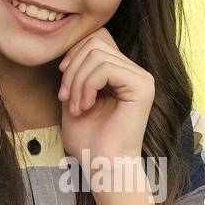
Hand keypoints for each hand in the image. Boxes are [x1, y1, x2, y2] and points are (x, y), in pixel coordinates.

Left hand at [56, 28, 153, 166]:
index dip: (74, 54)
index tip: (63, 86)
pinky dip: (87, 86)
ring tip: (76, 107)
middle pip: (95, 41)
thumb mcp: (74, 98)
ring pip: (97, 54)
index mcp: (121, 73)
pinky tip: (86, 106)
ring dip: (77, 81)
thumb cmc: (88, 141)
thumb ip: (75, 72)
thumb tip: (67, 50)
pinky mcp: (142, 86)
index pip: (96, 39)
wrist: (102, 166)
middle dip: (72, 69)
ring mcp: (141, 78)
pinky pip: (106, 68)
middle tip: (66, 99)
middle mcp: (134, 72)